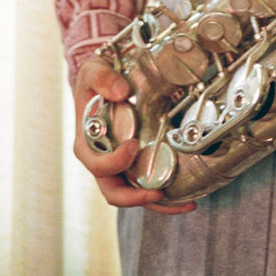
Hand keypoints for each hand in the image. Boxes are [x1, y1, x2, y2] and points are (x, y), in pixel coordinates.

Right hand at [73, 56, 195, 213]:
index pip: (97, 166)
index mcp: (88, 145)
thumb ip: (104, 78)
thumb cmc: (96, 79)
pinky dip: (166, 194)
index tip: (133, 145)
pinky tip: (188, 196)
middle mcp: (102, 161)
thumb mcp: (94, 70)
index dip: (114, 162)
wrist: (105, 80)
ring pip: (134, 195)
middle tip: (161, 192)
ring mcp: (120, 166)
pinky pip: (147, 185)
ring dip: (158, 204)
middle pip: (115, 193)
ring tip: (187, 205)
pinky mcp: (135, 164)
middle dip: (137, 198)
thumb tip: (121, 92)